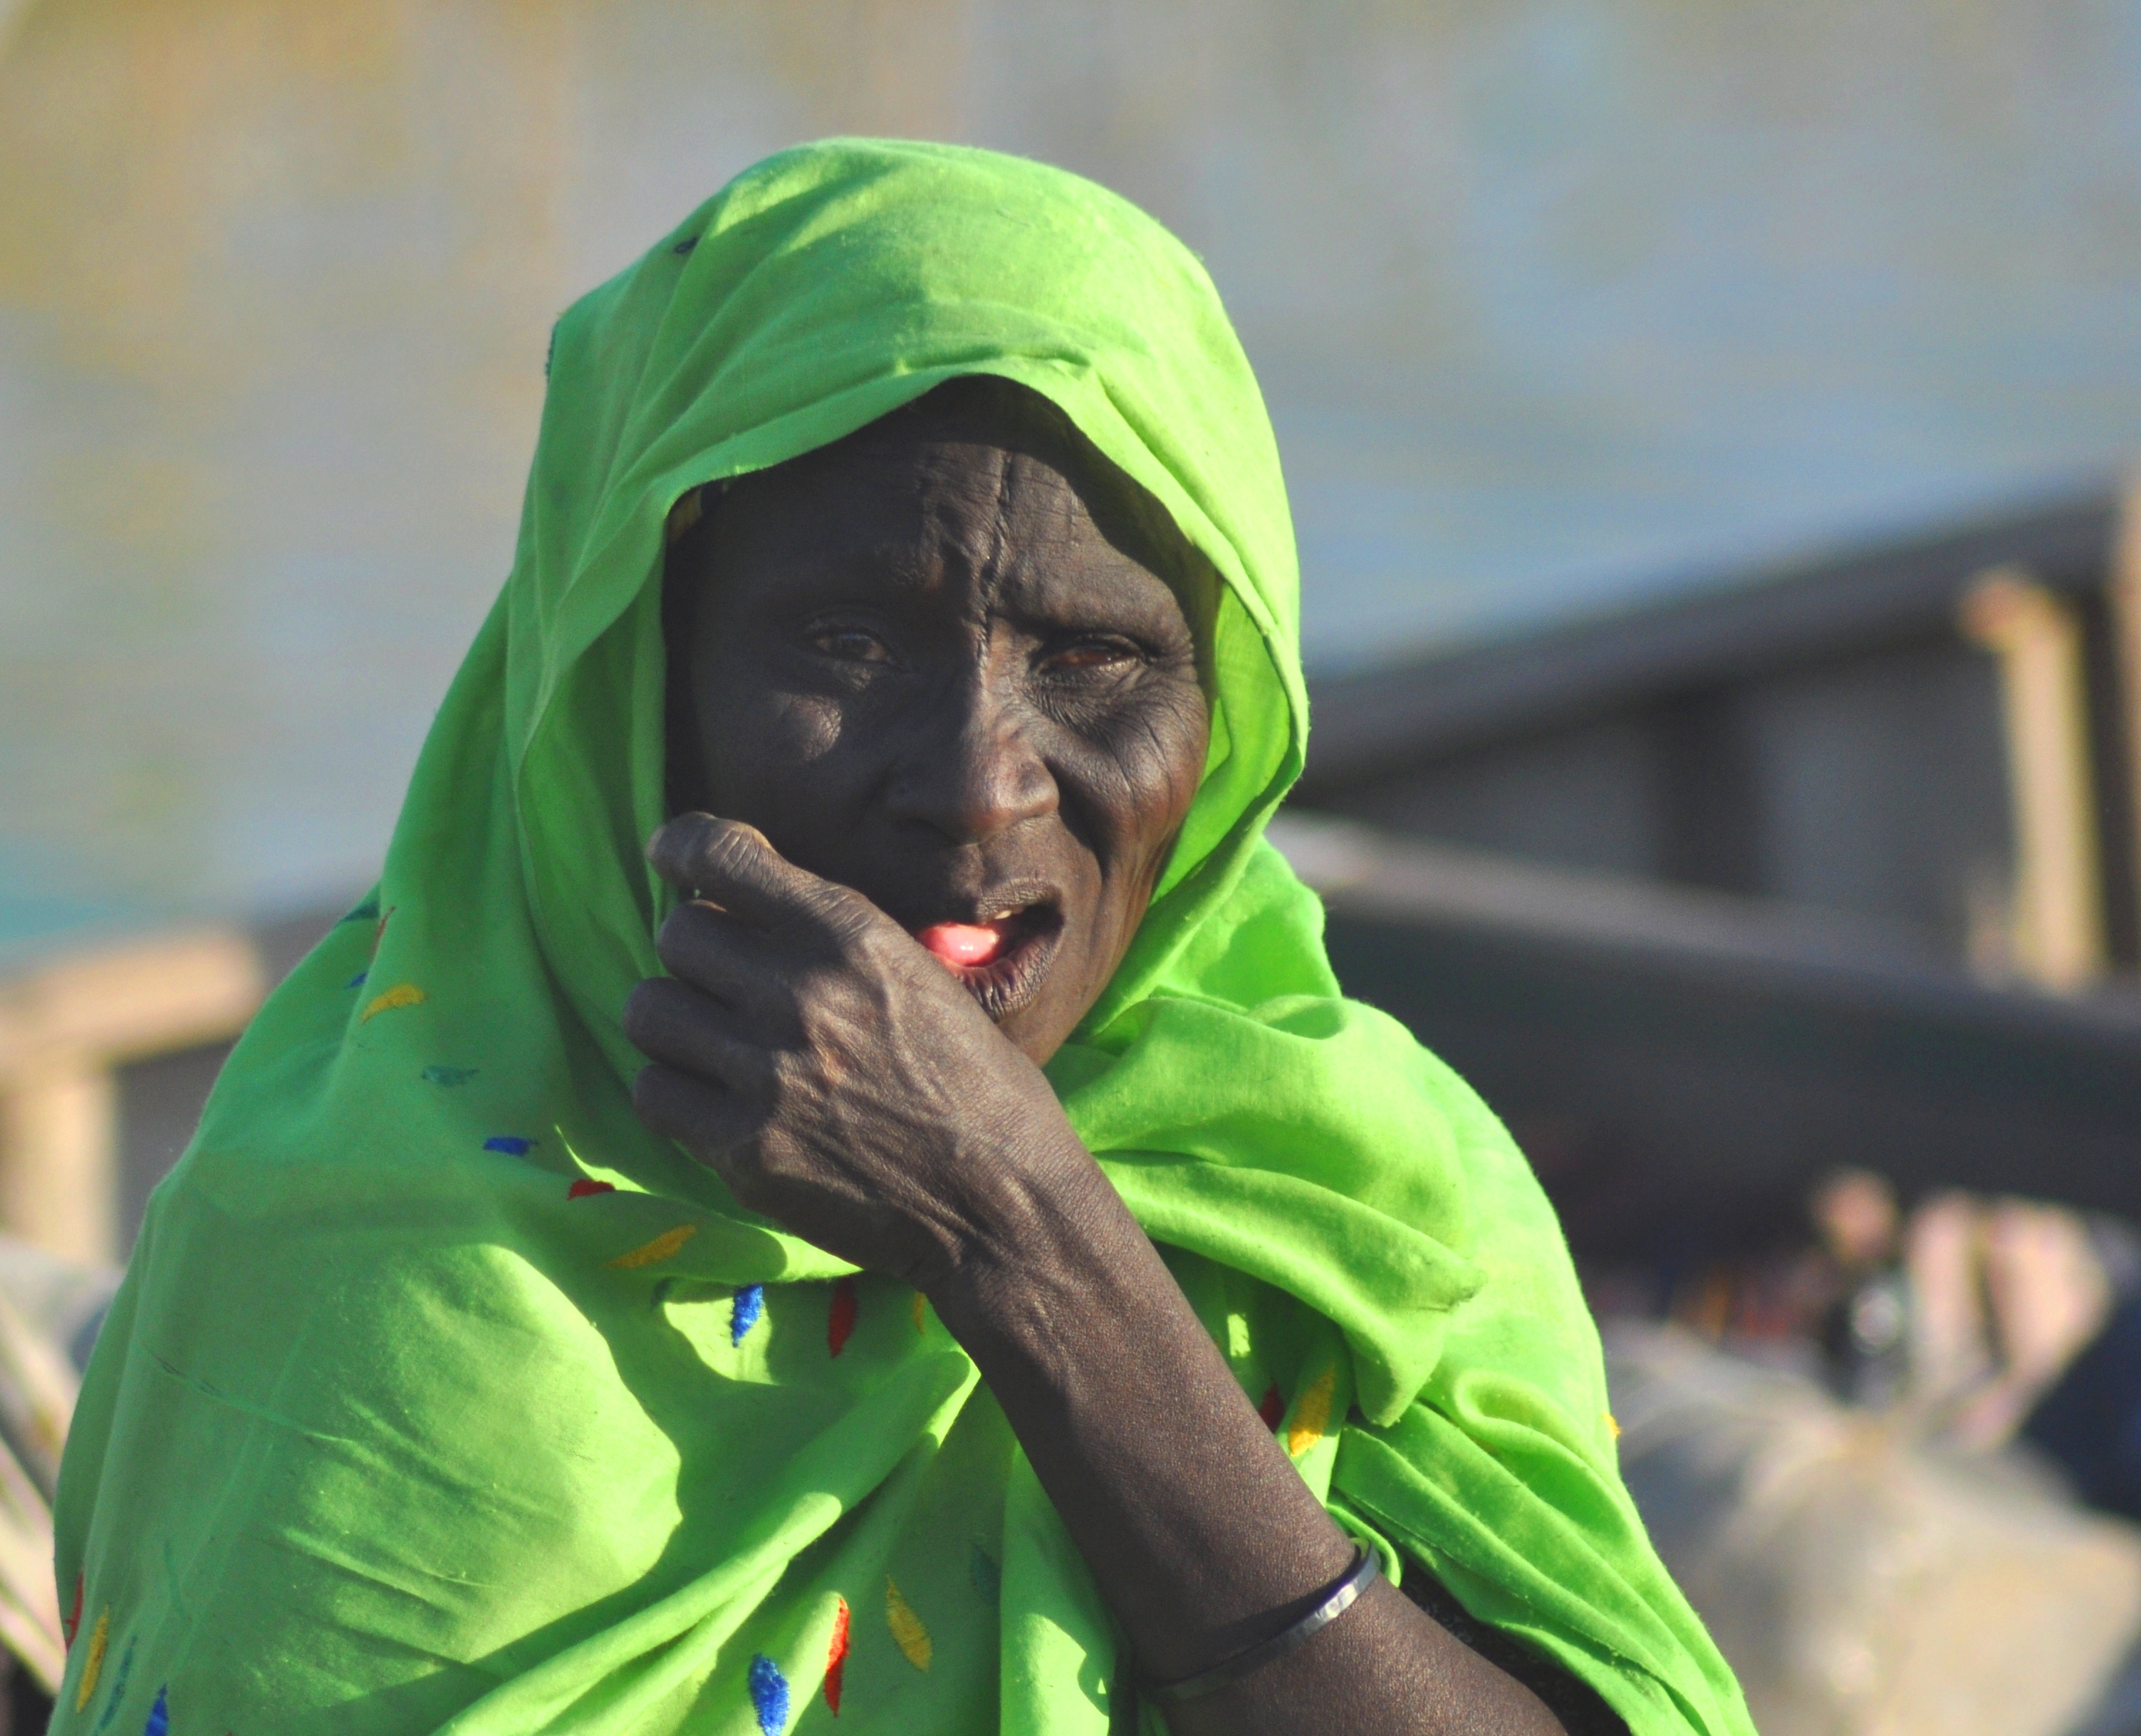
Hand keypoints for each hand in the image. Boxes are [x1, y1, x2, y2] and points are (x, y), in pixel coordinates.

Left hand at [624, 814, 1103, 1290]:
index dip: (680, 848)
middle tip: (723, 986)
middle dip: (695, 956)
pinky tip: (712, 1102)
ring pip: (650, 1010)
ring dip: (674, 1022)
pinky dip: (674, 1093)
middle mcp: (801, 991)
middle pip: (677, 934)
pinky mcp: (744, 1148)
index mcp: (851, 933)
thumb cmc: (976, 1084)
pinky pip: (653, 1093)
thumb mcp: (917, 973)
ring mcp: (767, 1072)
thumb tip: (739, 910)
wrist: (1002, 1200)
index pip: (719, 853)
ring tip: (710, 1045)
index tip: (669, 857)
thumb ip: (831, 937)